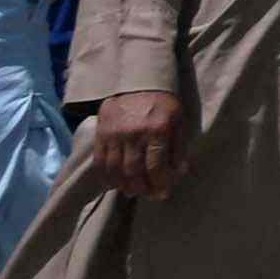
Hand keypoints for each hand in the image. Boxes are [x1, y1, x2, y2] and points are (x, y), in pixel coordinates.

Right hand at [96, 88, 186, 203]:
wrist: (137, 82)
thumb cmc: (163, 104)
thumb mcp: (178, 121)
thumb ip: (178, 147)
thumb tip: (179, 173)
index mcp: (157, 129)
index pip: (156, 165)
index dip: (159, 183)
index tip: (163, 193)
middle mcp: (134, 133)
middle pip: (133, 170)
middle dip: (142, 188)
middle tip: (147, 195)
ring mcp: (114, 134)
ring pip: (115, 168)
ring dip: (124, 185)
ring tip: (132, 191)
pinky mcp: (100, 134)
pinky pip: (100, 161)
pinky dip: (106, 176)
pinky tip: (114, 183)